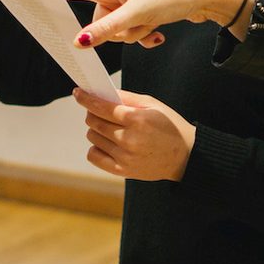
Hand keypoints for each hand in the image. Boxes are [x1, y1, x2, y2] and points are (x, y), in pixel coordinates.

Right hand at [58, 0, 251, 46]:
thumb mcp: (137, 14)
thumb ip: (106, 29)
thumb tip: (77, 41)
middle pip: (95, 21)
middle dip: (114, 31)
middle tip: (136, 24)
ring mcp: (128, 3)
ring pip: (115, 31)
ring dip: (133, 34)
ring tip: (153, 24)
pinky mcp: (142, 13)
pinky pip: (131, 33)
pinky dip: (144, 36)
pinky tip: (159, 35)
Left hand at [74, 88, 195, 181]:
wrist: (184, 156)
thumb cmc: (170, 126)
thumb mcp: (153, 105)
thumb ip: (127, 98)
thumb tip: (104, 93)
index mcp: (137, 120)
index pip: (102, 107)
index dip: (87, 99)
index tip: (78, 93)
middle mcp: (129, 139)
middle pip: (94, 122)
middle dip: (92, 113)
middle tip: (98, 110)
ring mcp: (124, 156)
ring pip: (93, 137)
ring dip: (96, 130)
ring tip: (110, 128)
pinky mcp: (122, 170)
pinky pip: (94, 155)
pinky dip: (96, 147)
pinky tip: (107, 143)